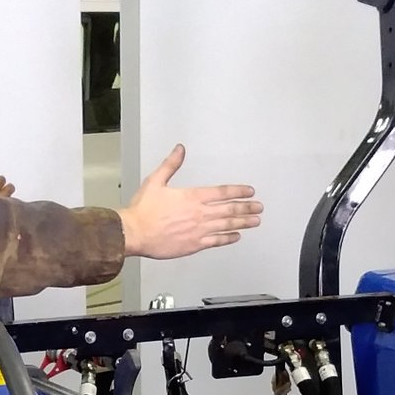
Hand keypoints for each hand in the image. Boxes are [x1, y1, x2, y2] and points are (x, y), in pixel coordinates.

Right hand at [119, 145, 262, 259]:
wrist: (134, 232)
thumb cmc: (143, 210)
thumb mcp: (156, 181)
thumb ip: (171, 164)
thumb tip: (180, 149)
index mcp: (192, 197)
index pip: (222, 192)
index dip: (239, 191)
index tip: (250, 192)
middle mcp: (199, 213)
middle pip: (230, 210)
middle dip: (247, 208)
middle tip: (259, 207)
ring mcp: (198, 230)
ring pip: (227, 226)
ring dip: (243, 222)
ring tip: (255, 221)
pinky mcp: (194, 245)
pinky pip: (216, 241)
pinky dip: (228, 239)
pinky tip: (236, 236)